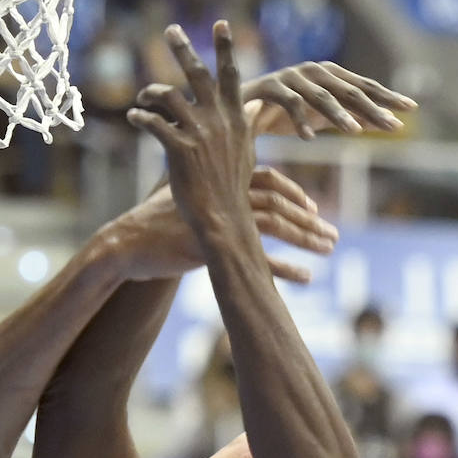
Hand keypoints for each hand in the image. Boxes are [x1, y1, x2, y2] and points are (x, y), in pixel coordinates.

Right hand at [109, 166, 334, 285]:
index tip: (312, 207)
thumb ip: (207, 193)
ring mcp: (220, 221)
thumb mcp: (182, 199)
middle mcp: (224, 197)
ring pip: (275, 224)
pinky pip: (258, 259)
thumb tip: (221, 192)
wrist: (125, 245)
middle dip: (309, 218)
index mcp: (219, 182)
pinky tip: (307, 277)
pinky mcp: (215, 248)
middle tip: (332, 233)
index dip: (293, 192)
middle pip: (278, 202)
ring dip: (306, 237)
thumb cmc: (151, 226)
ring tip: (330, 249)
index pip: (267, 180)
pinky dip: (286, 268)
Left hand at [127, 23, 255, 244]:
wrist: (223, 218)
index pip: (231, 74)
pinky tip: (133, 117)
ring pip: (171, 96)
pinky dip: (142, 117)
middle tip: (170, 29)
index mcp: (235, 117)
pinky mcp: (180, 150)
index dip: (226, 48)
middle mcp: (218, 119)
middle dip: (184, 49)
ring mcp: (199, 133)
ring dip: (152, 91)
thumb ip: (247, 125)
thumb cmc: (233, 189)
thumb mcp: (247, 152)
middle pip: (199, 74)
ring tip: (142, 95)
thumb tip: (256, 106)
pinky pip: (155, 124)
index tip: (222, 23)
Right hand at [242, 61, 416, 139]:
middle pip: (350, 91)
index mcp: (328, 77)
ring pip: (321, 97)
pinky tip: (309, 139)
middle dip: (373, 108)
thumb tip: (371, 123)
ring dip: (339, 115)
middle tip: (394, 126)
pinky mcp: (269, 87)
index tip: (411, 109)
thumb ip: (338, 117)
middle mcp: (314, 71)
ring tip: (356, 132)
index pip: (364, 87)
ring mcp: (291, 77)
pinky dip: (299, 120)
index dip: (387, 97)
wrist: (235, 111)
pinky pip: (289, 104)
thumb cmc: (276, 115)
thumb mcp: (314, 118)